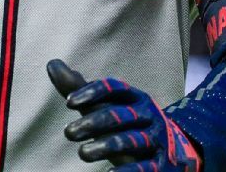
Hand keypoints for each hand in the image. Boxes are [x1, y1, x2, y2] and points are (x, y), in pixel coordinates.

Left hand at [47, 59, 201, 171]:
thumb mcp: (107, 105)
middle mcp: (147, 115)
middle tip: (68, 132)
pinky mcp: (161, 164)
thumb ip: (80, 88)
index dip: (92, 92)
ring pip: (129, 141)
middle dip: (92, 123)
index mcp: (134, 97)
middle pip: (119, 115)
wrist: (174, 152)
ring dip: (104, 146)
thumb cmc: (129, 124)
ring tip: (82, 153)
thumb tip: (52, 64)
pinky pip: (144, 168)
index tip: (68, 102)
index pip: (114, 88)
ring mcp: (156, 139)